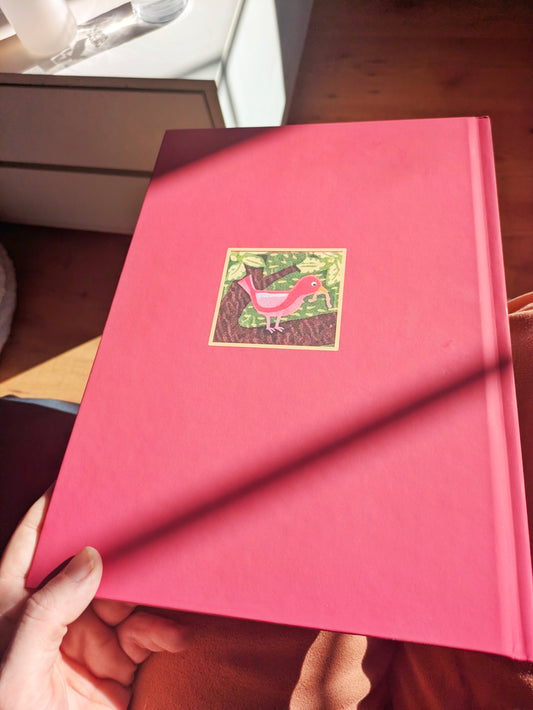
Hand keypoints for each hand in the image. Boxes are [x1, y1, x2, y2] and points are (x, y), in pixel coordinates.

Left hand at [0, 491, 188, 708]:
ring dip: (153, 598)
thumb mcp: (14, 670)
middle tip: (152, 527)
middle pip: (92, 566)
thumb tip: (90, 556)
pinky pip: (148, 638)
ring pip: (129, 599)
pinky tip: (176, 637)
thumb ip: (48, 610)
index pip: (30, 544)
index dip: (50, 509)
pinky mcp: (119, 668)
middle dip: (123, 549)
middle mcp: (54, 617)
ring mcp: (89, 642)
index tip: (79, 476)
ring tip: (174, 600)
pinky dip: (165, 634)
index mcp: (15, 608)